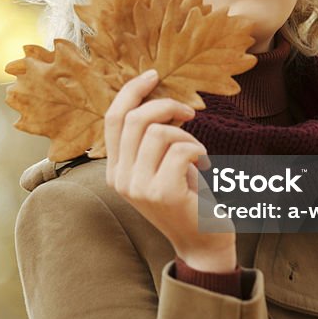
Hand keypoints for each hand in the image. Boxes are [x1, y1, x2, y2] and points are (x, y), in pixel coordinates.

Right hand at [104, 70, 235, 271]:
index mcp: (115, 170)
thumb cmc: (186, 198)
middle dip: (166, 106)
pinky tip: (205, 167)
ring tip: (197, 152)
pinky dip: (198, 150)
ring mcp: (139, 188)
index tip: (154, 75)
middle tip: (189, 113)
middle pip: (134, 119)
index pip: (113, 118)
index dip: (131, 91)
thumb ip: (149, 139)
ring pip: (159, 132)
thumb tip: (155, 96)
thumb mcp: (159, 166)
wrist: (202, 243)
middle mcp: (120, 179)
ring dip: (186, 135)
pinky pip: (181, 150)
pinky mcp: (162, 193)